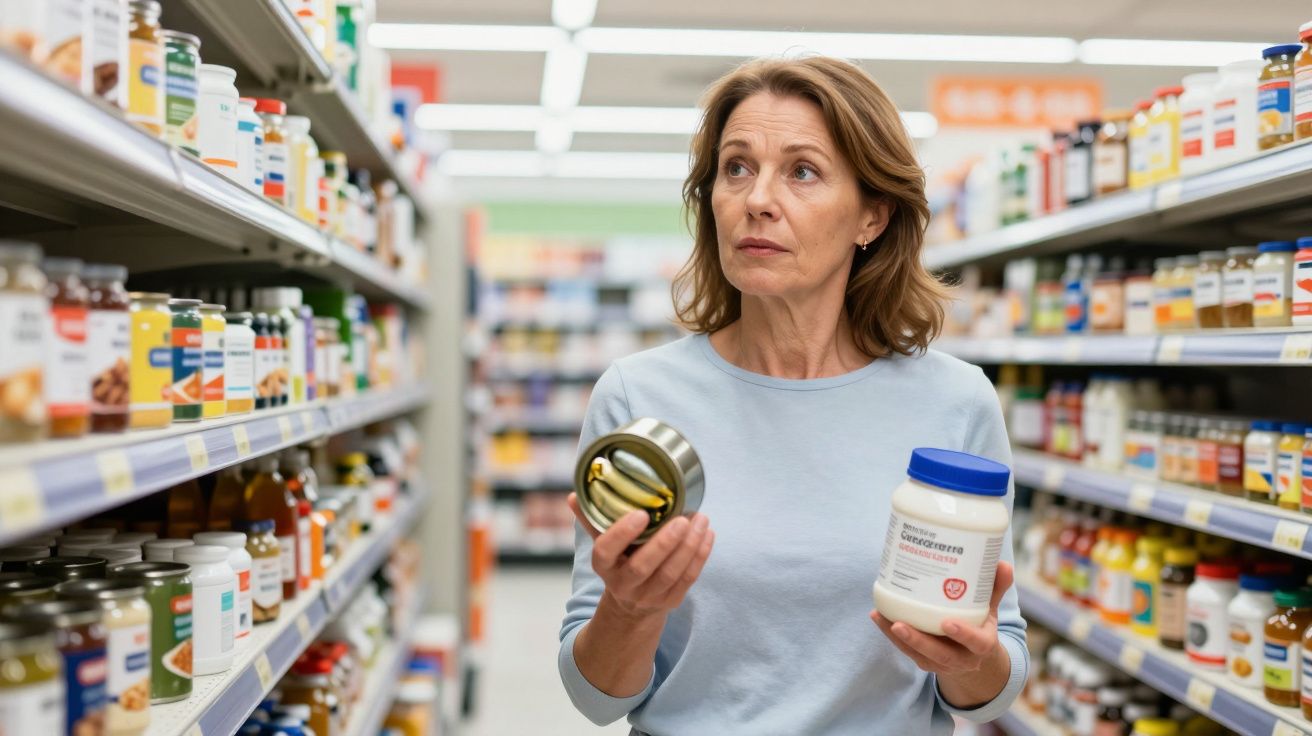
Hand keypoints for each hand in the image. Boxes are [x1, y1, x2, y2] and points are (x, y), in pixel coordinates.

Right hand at [567, 492, 714, 618]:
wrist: (630, 607)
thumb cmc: (619, 564)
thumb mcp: (603, 545)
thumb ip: (593, 519)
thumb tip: (575, 495)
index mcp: (604, 567)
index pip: (606, 551)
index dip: (622, 534)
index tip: (641, 514)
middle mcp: (623, 584)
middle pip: (643, 566)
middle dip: (665, 543)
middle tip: (682, 518)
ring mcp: (648, 596)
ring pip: (670, 574)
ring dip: (689, 546)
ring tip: (701, 520)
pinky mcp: (670, 601)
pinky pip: (688, 579)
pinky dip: (700, 556)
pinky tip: (708, 534)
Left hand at [871, 561, 1013, 678]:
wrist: (972, 656)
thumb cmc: (979, 625)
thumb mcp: (990, 609)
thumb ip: (994, 588)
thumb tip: (1003, 564)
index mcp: (983, 645)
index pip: (976, 643)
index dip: (963, 634)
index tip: (947, 623)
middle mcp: (962, 658)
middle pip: (940, 654)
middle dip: (919, 641)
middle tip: (900, 624)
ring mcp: (941, 662)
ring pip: (918, 654)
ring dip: (898, 638)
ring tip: (882, 617)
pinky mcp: (924, 660)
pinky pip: (906, 650)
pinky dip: (890, 634)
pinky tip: (877, 616)